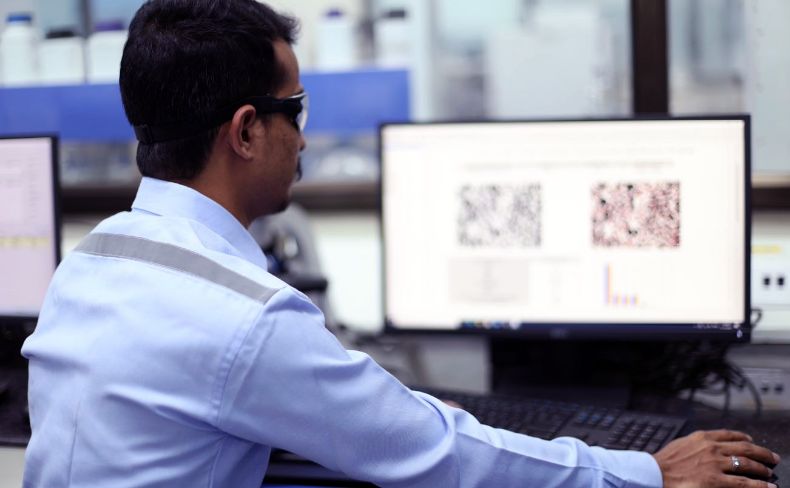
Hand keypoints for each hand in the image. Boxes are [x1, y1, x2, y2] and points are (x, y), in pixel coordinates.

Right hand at [653, 430, 779, 487]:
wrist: (654, 474)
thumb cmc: (663, 462)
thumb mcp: (680, 444)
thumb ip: (695, 444)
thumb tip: (704, 447)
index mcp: (702, 438)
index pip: (729, 434)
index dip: (743, 437)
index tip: (750, 439)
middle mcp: (712, 448)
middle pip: (744, 448)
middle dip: (761, 453)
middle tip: (771, 457)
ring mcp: (716, 465)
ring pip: (747, 464)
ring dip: (762, 468)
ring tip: (769, 472)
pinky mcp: (716, 481)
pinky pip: (744, 483)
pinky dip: (760, 485)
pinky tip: (768, 487)